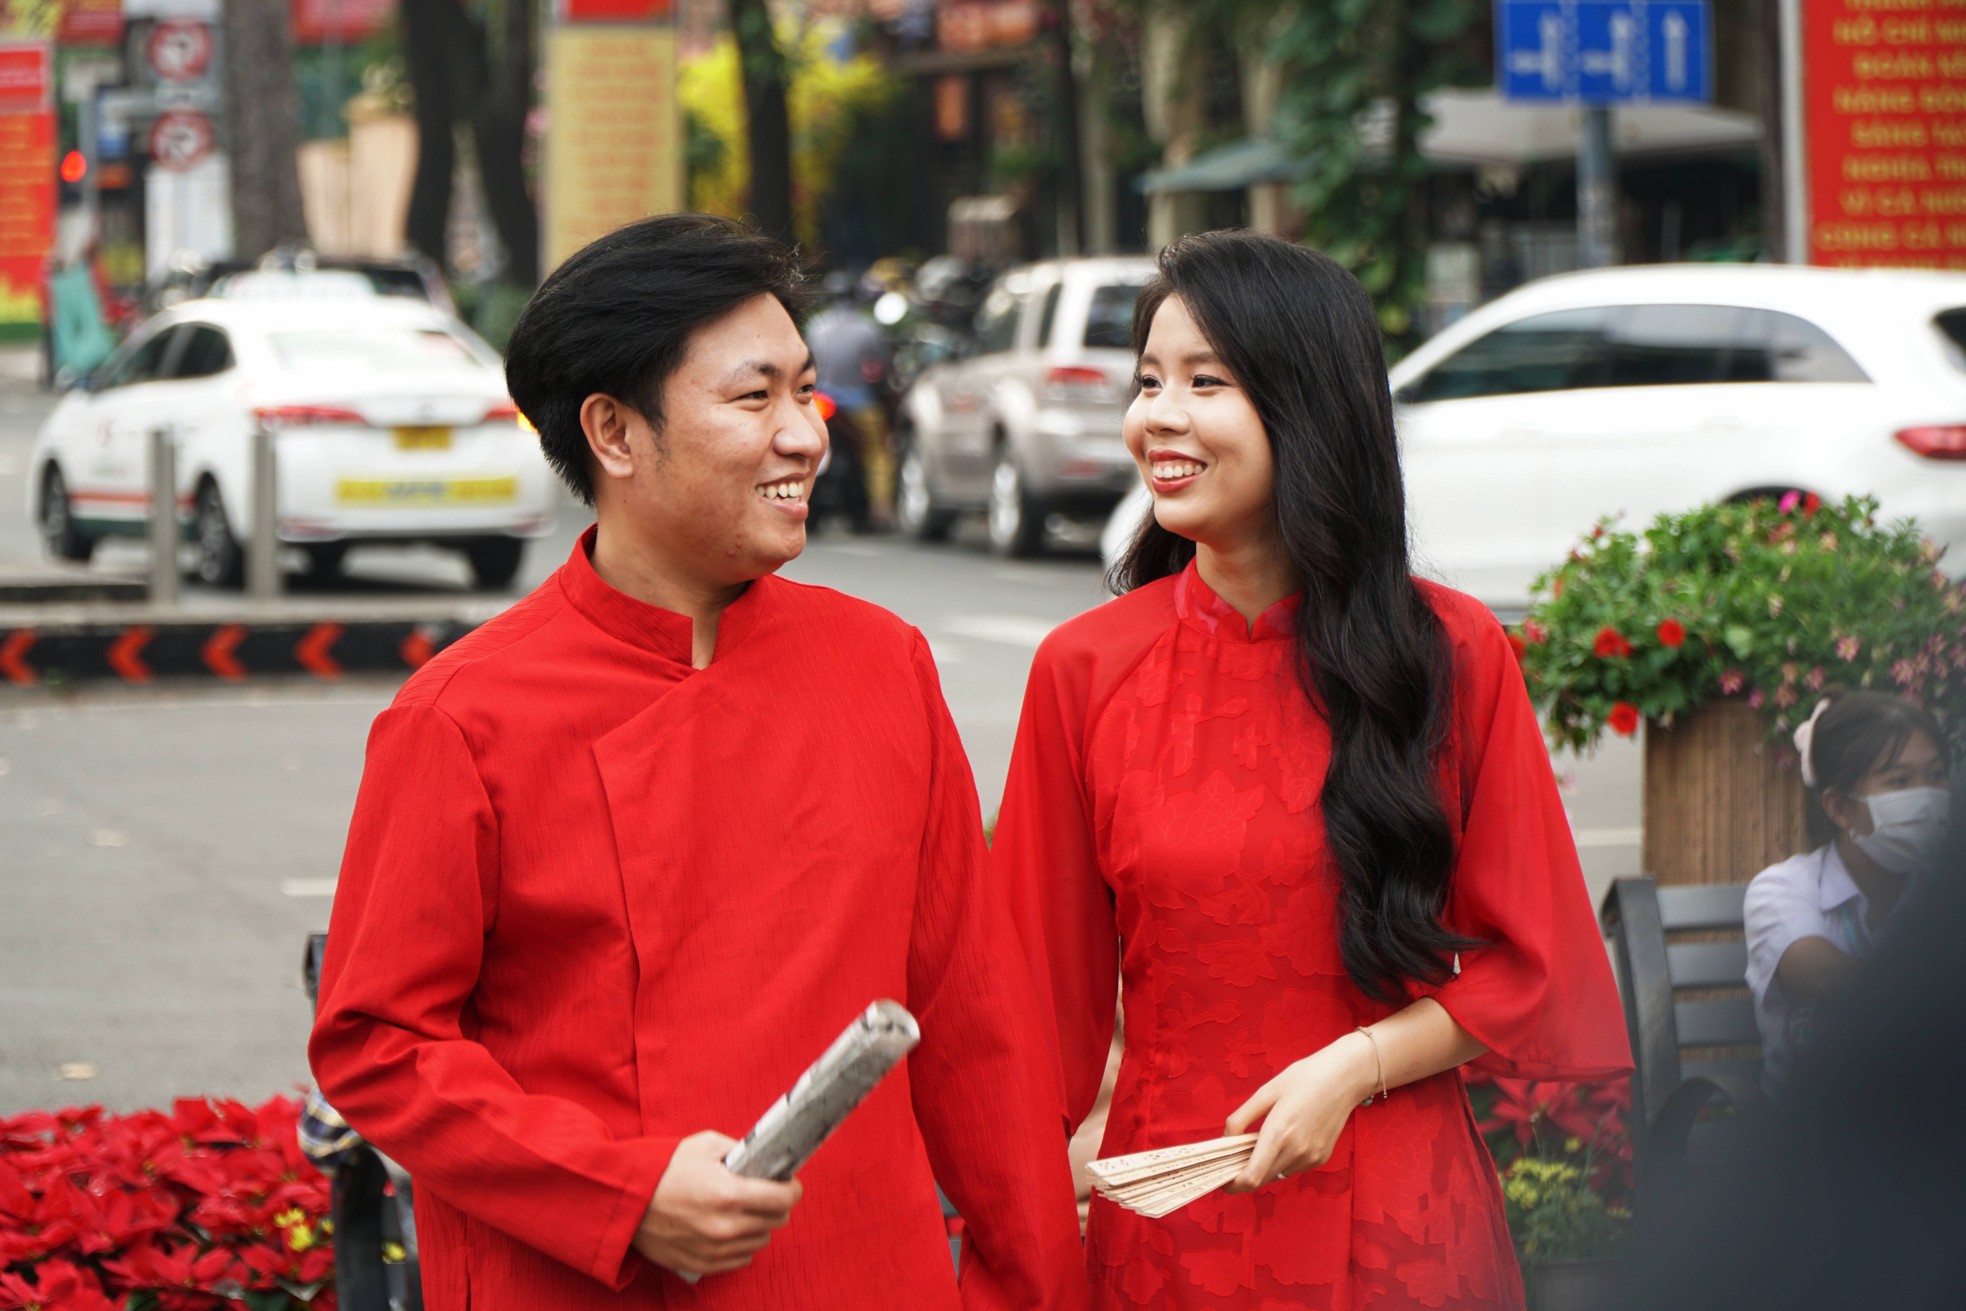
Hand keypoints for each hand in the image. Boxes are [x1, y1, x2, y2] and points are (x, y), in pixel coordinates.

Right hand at [632, 1131, 802, 1277]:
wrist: (625, 1201)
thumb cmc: (662, 1170)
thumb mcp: (704, 1146)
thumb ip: (738, 1150)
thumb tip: (762, 1156)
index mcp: (728, 1194)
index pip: (784, 1199)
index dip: (791, 1188)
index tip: (789, 1184)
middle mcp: (725, 1226)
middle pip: (777, 1221)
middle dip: (776, 1205)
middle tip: (764, 1193)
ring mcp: (715, 1249)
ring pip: (761, 1241)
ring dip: (758, 1225)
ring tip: (742, 1210)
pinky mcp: (703, 1264)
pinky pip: (741, 1259)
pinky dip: (741, 1244)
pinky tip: (730, 1229)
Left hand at [1222, 1032, 1375, 1191]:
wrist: (1345, 1077)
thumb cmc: (1303, 1078)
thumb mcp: (1265, 1092)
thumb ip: (1241, 1118)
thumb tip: (1226, 1139)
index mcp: (1278, 1133)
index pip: (1252, 1177)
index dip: (1233, 1185)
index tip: (1223, 1180)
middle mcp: (1296, 1151)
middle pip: (1262, 1179)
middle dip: (1245, 1173)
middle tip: (1236, 1156)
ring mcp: (1311, 1157)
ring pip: (1277, 1174)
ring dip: (1264, 1166)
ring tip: (1262, 1140)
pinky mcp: (1321, 1158)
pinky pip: (1293, 1168)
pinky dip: (1282, 1160)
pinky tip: (1285, 1139)